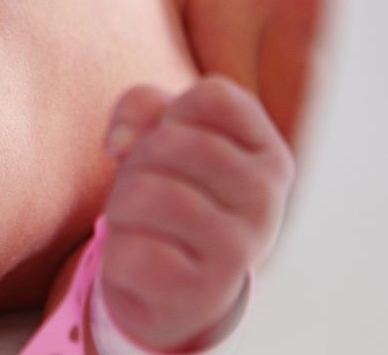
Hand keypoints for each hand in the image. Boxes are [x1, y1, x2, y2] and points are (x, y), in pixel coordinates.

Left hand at [99, 76, 294, 350]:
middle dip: (138, 160)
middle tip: (143, 187)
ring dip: (122, 204)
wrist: (179, 287)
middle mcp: (266, 200)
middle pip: (171, 141)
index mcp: (269, 155)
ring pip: (148, 194)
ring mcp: (239, 249)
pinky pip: (135, 252)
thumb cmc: (175, 191)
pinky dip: (118, 249)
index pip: (212, 96)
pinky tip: (138, 257)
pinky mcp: (203, 293)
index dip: (172, 112)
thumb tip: (120, 142)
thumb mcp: (164, 134)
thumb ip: (143, 106)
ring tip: (136, 220)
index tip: (172, 142)